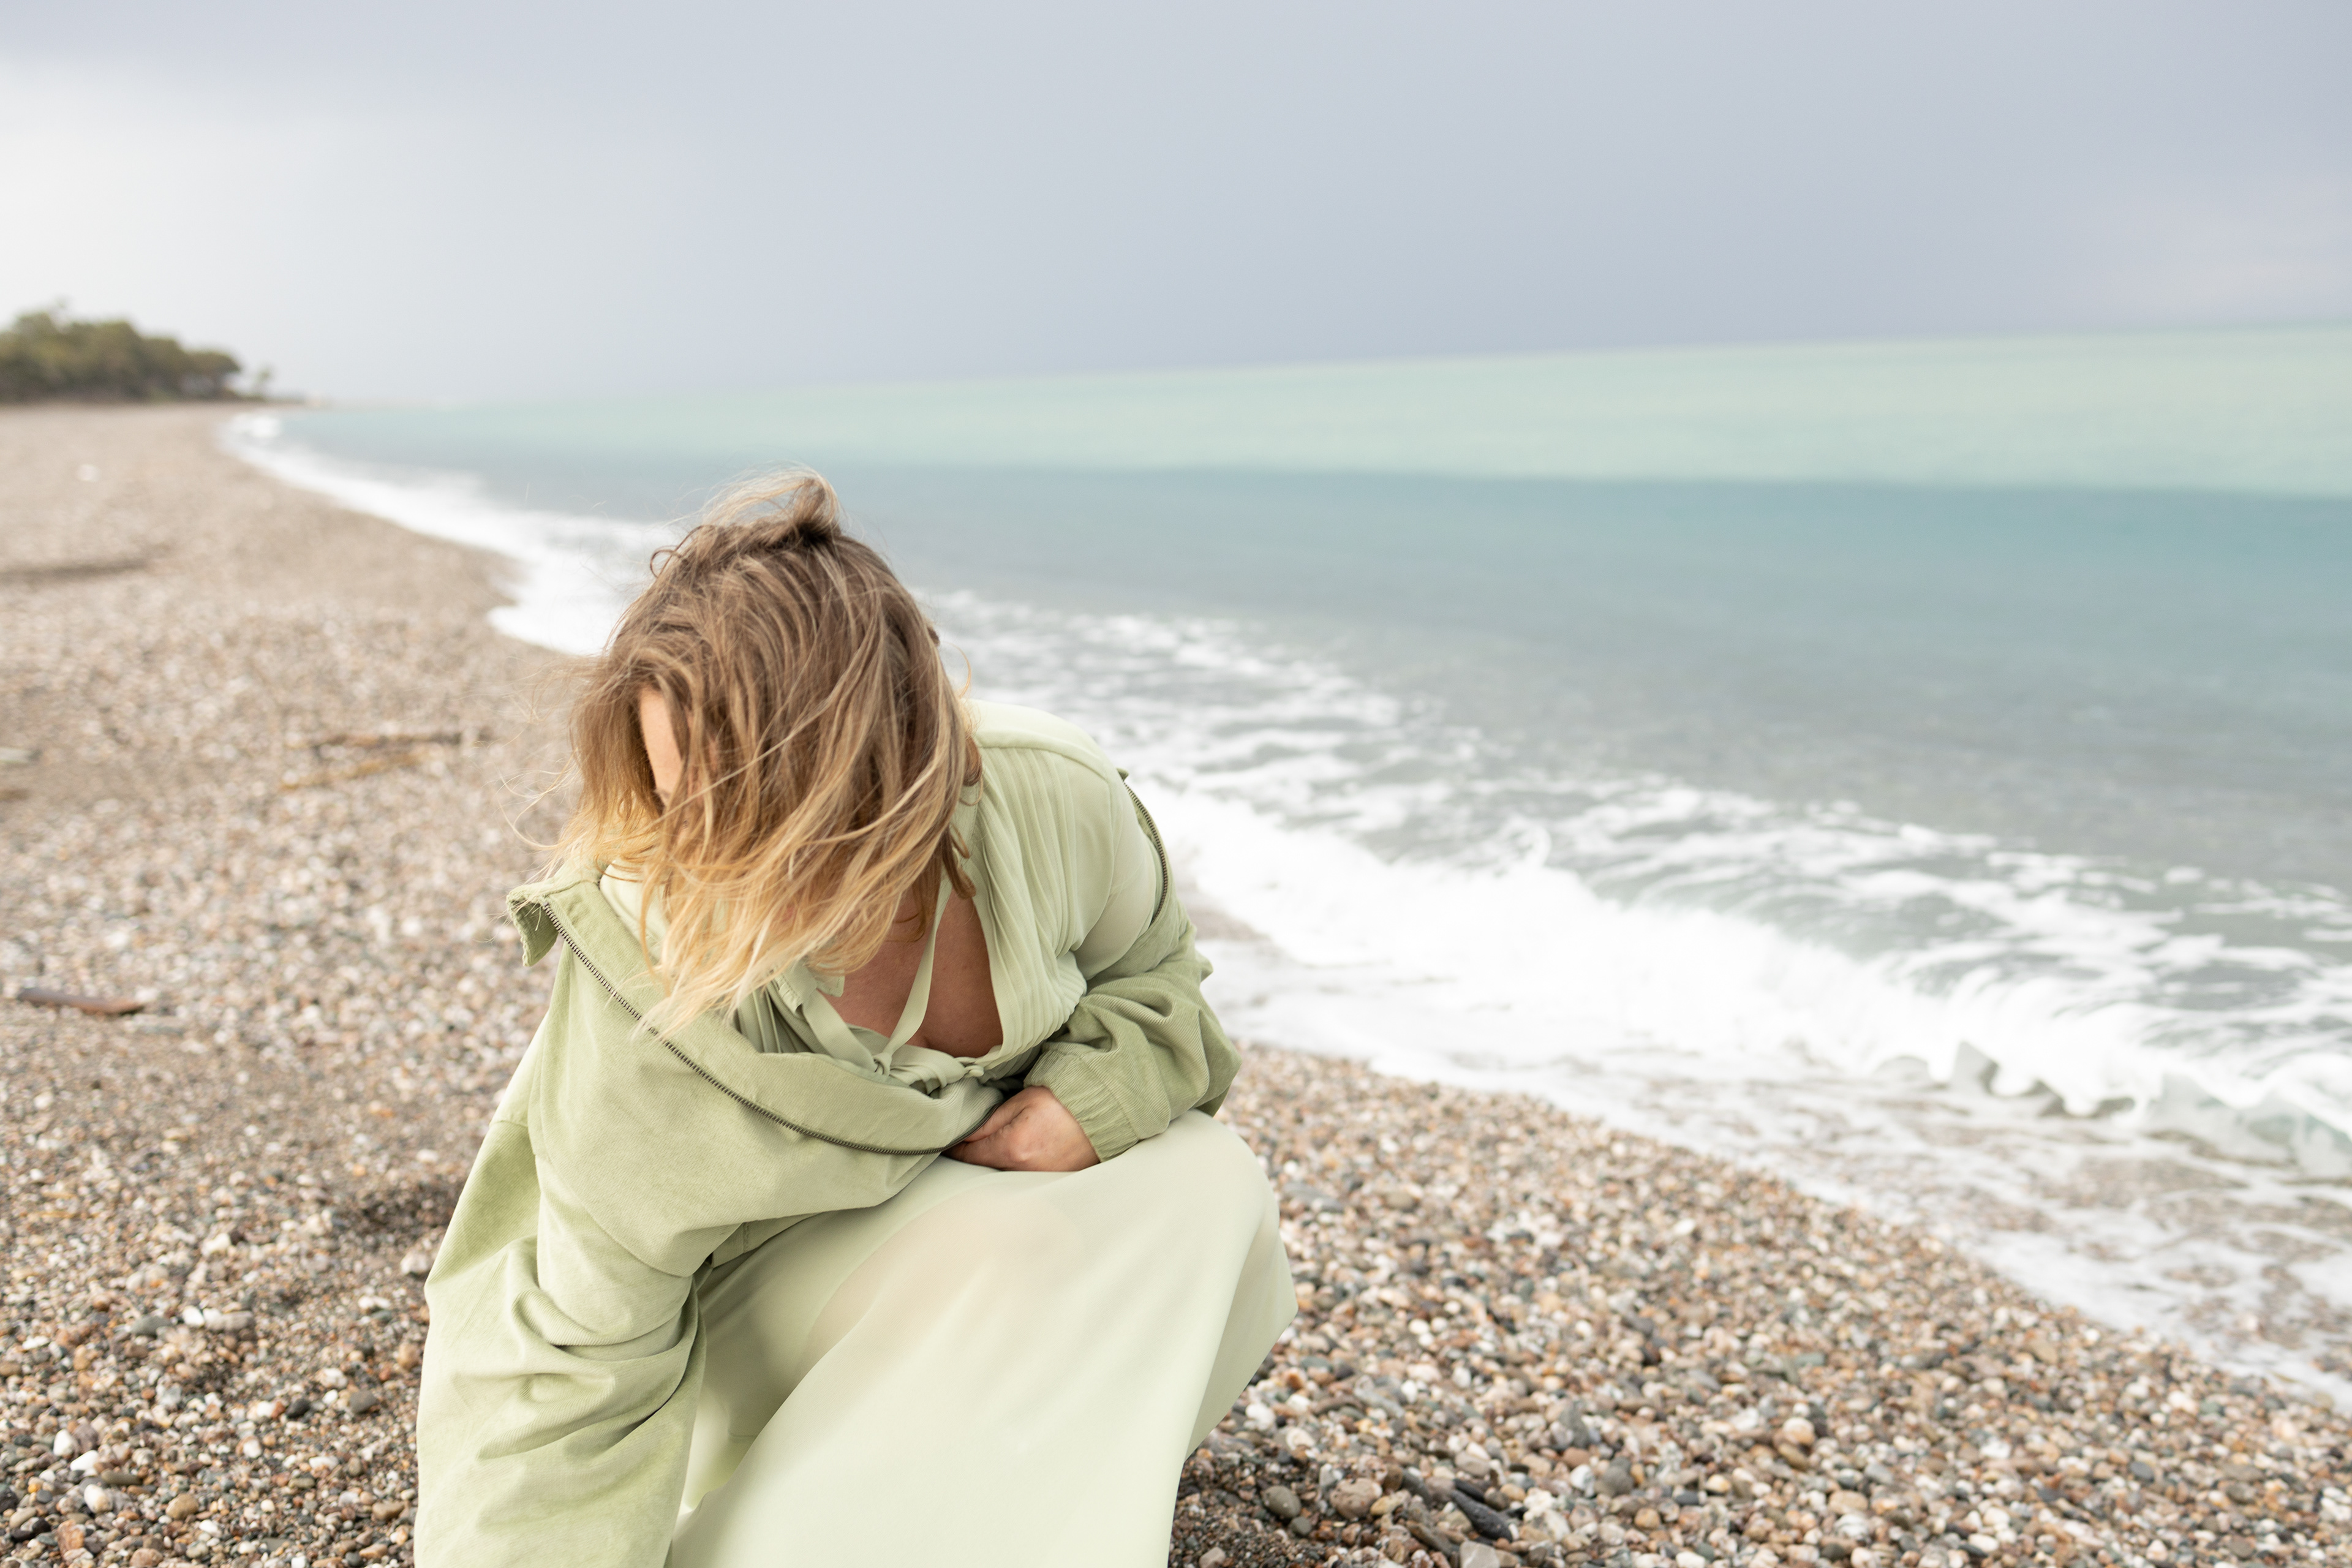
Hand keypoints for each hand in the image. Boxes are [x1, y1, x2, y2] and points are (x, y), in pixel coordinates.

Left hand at [946, 1086, 1099, 1171]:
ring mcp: (1040, 1179)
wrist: (1104, 1111)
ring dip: (995, 1161)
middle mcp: (1024, 1170)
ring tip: (994, 1144)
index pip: (969, 1154)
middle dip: (974, 1154)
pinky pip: (1023, 1177)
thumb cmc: (1063, 1101)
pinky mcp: (1052, 1181)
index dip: (954, 1147)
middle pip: (985, 1167)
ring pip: (1003, 1174)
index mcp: (1012, 1147)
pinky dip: (1016, 1168)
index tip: (945, 1141)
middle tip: (965, 1140)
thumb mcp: (1022, 1100)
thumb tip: (964, 1134)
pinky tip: (1020, 1152)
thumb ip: (990, 1120)